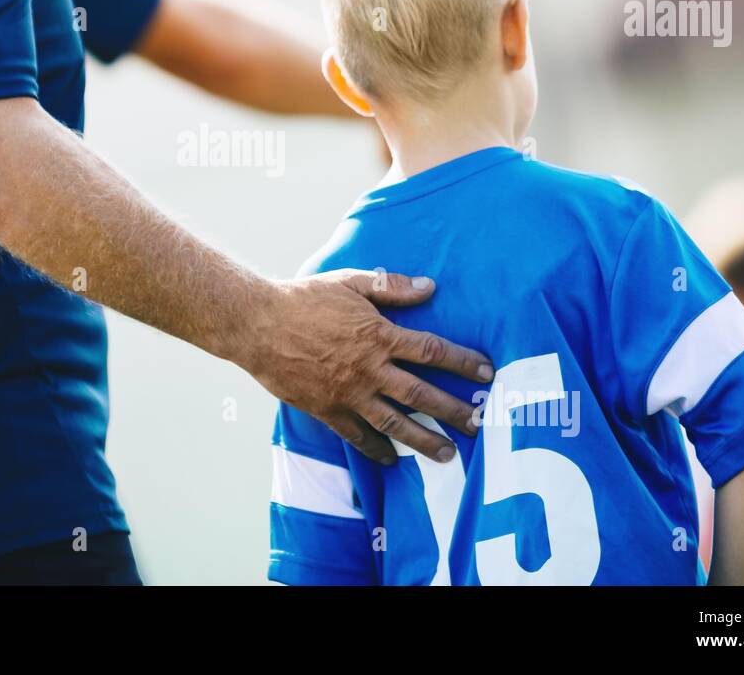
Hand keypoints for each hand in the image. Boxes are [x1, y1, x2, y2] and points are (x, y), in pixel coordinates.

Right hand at [233, 270, 491, 463]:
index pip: (431, 351)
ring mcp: (348, 393)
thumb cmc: (304, 298)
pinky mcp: (327, 410)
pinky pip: (357, 436)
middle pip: (421, 394)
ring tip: (448, 454)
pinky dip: (376, 450)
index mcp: (378, 336)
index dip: (462, 362)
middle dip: (453, 410)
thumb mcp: (349, 282)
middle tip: (478, 423)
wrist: (257, 324)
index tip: (486, 373)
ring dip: (424, 439)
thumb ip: (390, 286)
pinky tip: (392, 460)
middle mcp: (369, 369)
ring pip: (394, 422)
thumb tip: (429, 287)